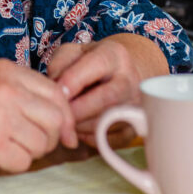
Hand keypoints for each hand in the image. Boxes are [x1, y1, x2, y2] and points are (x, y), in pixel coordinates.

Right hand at [0, 59, 78, 172]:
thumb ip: (24, 93)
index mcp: (7, 71)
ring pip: (42, 143)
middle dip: (51, 138)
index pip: (56, 94)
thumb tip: (65, 122)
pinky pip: (24, 162)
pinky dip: (13, 164)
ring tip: (5, 146)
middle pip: (56, 119)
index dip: (65, 118)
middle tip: (32, 144)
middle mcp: (5, 89)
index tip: (64, 134)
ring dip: (29, 152)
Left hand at [46, 34, 166, 145]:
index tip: (57, 94)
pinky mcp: (134, 129)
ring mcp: (136, 106)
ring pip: (108, 122)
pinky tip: (80, 129)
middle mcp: (130, 79)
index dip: (73, 81)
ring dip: (80, 126)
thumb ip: (59, 65)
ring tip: (66, 120)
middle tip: (59, 114)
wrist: (120, 76)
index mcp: (114, 55)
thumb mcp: (73, 53)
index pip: (97, 65)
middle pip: (107, 99)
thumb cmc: (90, 65)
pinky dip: (90, 138)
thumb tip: (56, 91)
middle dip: (77, 110)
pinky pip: (110, 140)